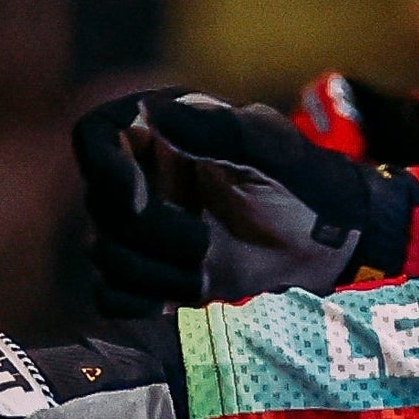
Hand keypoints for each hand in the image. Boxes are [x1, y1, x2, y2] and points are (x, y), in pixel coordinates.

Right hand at [71, 91, 414, 313]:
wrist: (326, 248)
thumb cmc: (305, 185)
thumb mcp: (273, 150)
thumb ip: (219, 131)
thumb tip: (157, 116)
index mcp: (162, 131)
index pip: (93, 135)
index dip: (104, 169)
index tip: (139, 199)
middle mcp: (141, 175)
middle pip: (99, 206)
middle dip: (150, 235)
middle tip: (203, 245)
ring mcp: (141, 228)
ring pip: (102, 255)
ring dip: (153, 274)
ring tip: (206, 274)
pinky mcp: (147, 275)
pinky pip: (108, 295)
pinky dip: (141, 302)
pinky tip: (186, 297)